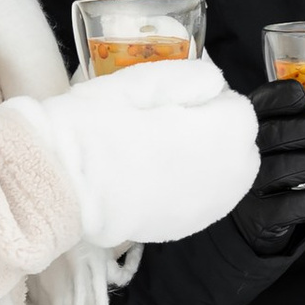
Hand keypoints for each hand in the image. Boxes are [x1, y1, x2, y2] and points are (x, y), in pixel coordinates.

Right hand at [10, 61, 259, 250]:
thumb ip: (192, 76)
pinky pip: (206, 199)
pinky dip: (193, 186)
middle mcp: (230, 174)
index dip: (205, 98)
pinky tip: (159, 178)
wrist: (64, 185)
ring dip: (209, 160)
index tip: (172, 101)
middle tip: (168, 124)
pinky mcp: (188, 228)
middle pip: (240, 144)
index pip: (237, 106)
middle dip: (216, 131)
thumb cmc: (99, 125)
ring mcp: (211, 207)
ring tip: (163, 152)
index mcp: (224, 132)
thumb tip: (215, 84)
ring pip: (228, 174)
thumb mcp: (143, 80)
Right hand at [232, 76, 304, 257]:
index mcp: (243, 131)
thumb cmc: (266, 173)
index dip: (278, 98)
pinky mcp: (259, 218)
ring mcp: (247, 190)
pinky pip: (293, 207)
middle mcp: (239, 158)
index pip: (256, 109)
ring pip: (285, 169)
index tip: (302, 94)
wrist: (245, 224)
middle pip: (275, 136)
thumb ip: (292, 125)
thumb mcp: (270, 145)